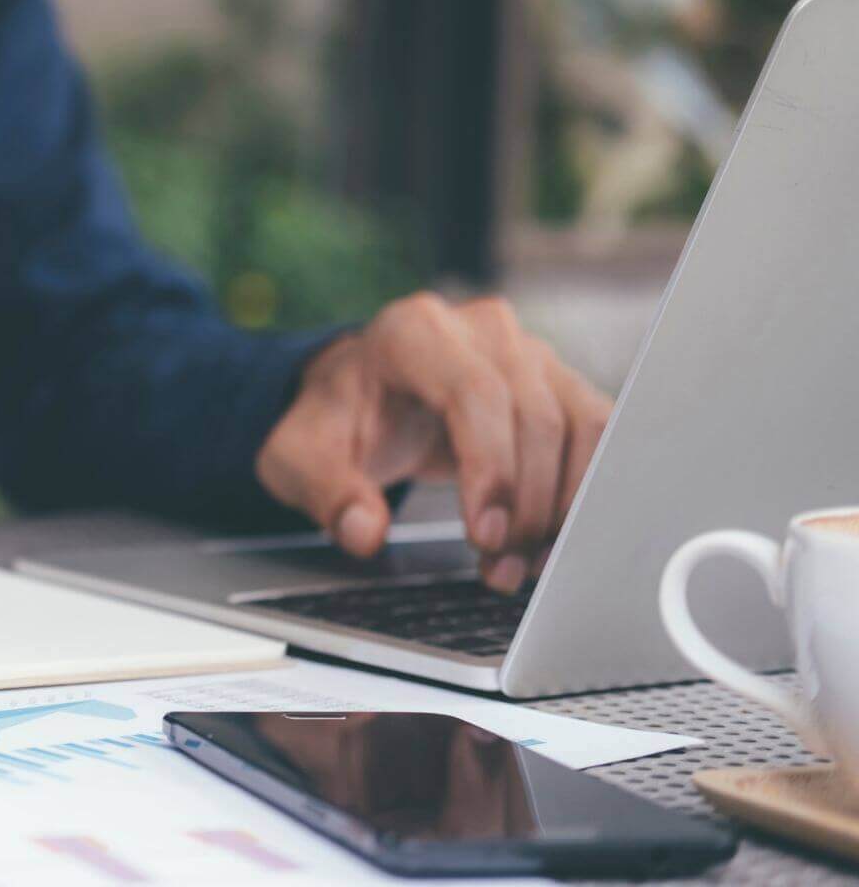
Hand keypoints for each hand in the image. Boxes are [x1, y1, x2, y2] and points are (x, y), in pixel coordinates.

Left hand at [254, 293, 611, 592]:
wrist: (361, 395)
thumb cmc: (335, 421)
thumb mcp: (299, 455)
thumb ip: (325, 491)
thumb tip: (363, 531)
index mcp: (415, 332)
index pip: (476, 394)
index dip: (491, 468)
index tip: (486, 535)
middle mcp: (482, 330)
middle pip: (534, 416)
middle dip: (526, 505)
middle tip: (502, 567)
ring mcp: (529, 353)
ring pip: (580, 427)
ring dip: (563, 507)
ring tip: (524, 565)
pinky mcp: (560, 384)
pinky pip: (599, 437)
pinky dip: (583, 495)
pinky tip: (552, 541)